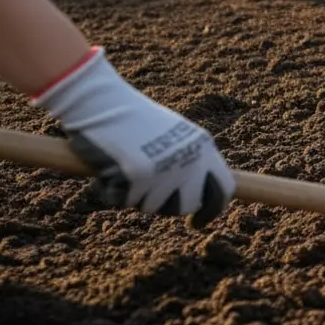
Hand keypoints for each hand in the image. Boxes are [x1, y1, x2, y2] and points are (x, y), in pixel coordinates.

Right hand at [33, 48, 235, 227]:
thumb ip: (188, 161)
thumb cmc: (131, 118)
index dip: (212, 210)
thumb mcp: (173, 136)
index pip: (223, 189)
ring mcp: (166, 169)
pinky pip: (121, 200)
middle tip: (145, 191)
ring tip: (123, 165)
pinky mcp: (139, 175)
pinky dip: (108, 189)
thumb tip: (197, 197)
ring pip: (151, 207)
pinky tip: (106, 165)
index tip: (198, 222)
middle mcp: (191, 160)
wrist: (101, 102)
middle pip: (187, 206)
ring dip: (133, 195)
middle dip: (165, 206)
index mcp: (203, 146)